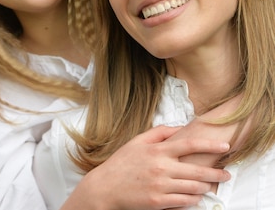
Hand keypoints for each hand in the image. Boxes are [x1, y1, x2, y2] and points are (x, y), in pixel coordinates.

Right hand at [62, 126, 230, 209]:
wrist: (105, 187)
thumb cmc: (121, 164)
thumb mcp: (136, 142)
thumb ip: (159, 133)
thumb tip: (180, 128)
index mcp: (157, 150)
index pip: (189, 144)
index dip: (210, 144)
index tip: (225, 146)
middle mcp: (161, 167)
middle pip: (198, 170)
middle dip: (216, 173)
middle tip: (226, 174)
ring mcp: (160, 186)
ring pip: (194, 188)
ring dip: (205, 187)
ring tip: (209, 186)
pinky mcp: (158, 202)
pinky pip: (185, 201)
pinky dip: (193, 199)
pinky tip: (194, 197)